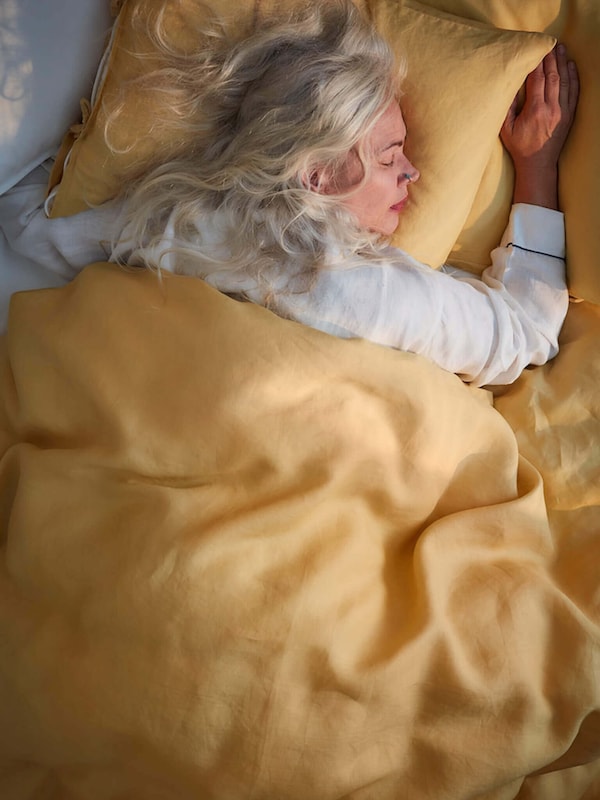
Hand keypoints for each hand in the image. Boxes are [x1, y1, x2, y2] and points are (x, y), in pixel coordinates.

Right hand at [501, 44, 578, 208]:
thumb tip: (509, 87)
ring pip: (565, 81)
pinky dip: (573, 76)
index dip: (536, 63)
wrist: (538, 164)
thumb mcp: (505, 130)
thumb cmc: (520, 147)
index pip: (537, 80)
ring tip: (560, 48)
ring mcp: (562, 111)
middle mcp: (551, 109)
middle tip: (548, 43)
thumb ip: (507, 108)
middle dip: (550, 58)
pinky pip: (574, 91)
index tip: (534, 51)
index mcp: (534, 111)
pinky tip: (571, 66)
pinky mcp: (569, 115)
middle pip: (552, 76)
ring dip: (563, 63)